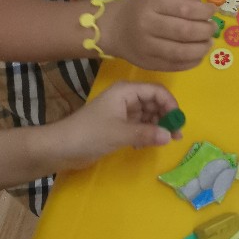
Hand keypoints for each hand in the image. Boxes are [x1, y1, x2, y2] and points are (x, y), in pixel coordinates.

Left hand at [53, 81, 182, 170]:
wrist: (60, 148)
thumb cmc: (89, 134)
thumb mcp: (119, 133)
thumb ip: (146, 134)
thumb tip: (171, 136)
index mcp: (126, 91)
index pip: (156, 91)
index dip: (170, 104)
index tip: (178, 122)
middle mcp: (126, 98)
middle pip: (153, 102)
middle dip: (165, 117)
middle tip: (176, 135)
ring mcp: (121, 112)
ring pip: (147, 115)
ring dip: (156, 127)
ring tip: (163, 141)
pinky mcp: (117, 125)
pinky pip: (139, 125)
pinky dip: (145, 133)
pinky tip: (144, 145)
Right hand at [100, 0, 215, 69]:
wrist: (115, 27)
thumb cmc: (143, 6)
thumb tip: (206, 9)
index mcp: (153, 2)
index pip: (185, 9)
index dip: (204, 12)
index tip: (213, 11)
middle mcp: (148, 24)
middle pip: (185, 32)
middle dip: (205, 31)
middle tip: (212, 28)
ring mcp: (147, 47)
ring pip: (181, 52)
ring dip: (201, 49)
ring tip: (208, 43)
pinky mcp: (148, 63)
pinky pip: (175, 66)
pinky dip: (192, 62)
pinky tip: (198, 55)